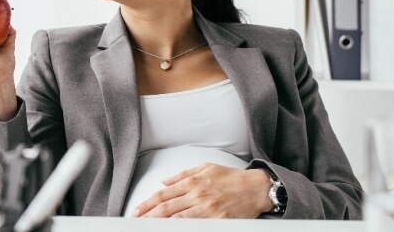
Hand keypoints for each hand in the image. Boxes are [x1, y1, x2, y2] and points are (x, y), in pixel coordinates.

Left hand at [134, 163, 272, 217]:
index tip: (137, 210)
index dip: (147, 203)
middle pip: (166, 208)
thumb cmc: (232, 178)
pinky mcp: (217, 220)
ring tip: (148, 226)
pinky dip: (182, 227)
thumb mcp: (206, 168)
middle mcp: (197, 195)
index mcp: (193, 182)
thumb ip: (183, 175)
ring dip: (161, 223)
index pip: (163, 194)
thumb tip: (165, 181)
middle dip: (149, 215)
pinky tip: (173, 228)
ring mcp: (207, 209)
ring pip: (178, 218)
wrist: (256, 188)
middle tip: (137, 221)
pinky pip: (195, 225)